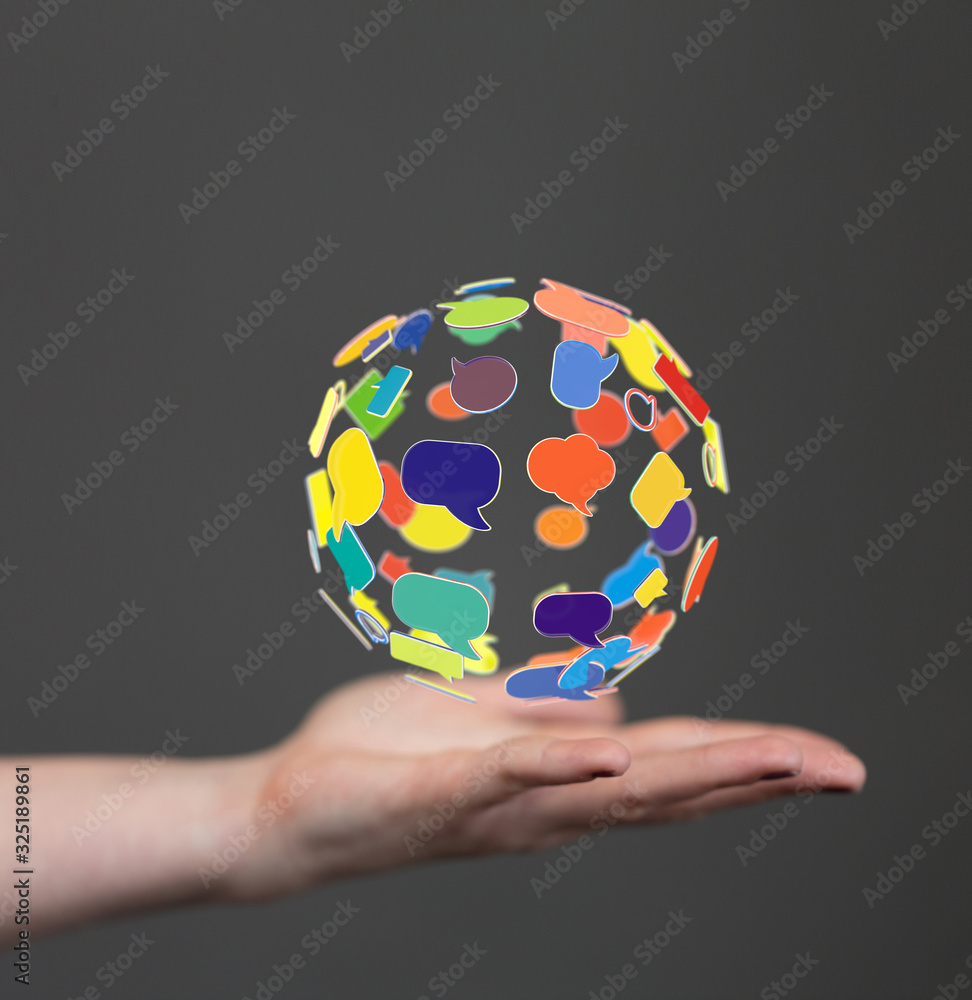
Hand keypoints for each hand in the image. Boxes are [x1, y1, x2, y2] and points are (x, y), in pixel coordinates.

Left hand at [219, 669, 865, 901]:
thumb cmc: (386, 755)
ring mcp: (499, 802)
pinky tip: (609, 754)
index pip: (670, 764)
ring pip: (608, 790)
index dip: (747, 762)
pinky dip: (559, 766)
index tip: (822, 757)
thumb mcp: (476, 715)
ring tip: (770, 758)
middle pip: (667, 785)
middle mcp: (545, 803)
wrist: (293, 803)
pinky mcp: (441, 792)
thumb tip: (614, 697)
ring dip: (690, 771)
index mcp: (558, 776)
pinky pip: (507, 777)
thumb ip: (543, 703)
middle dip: (756, 775)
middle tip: (843, 769)